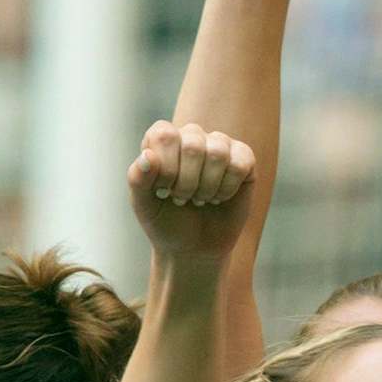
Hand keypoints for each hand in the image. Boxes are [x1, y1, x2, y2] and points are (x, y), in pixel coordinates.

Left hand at [127, 121, 256, 262]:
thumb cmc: (165, 221)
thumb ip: (138, 179)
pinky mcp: (244, 160)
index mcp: (163, 140)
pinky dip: (227, 188)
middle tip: (182, 199)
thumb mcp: (143, 205)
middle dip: (186, 182)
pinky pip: (240, 164)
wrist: (194, 247)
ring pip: (217, 152)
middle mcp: (192, 136)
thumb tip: (148, 156)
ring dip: (207, 186)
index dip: (165, 165)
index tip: (162, 189)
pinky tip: (219, 198)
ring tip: (200, 199)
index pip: (165, 134)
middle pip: (192, 144)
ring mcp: (220, 145)